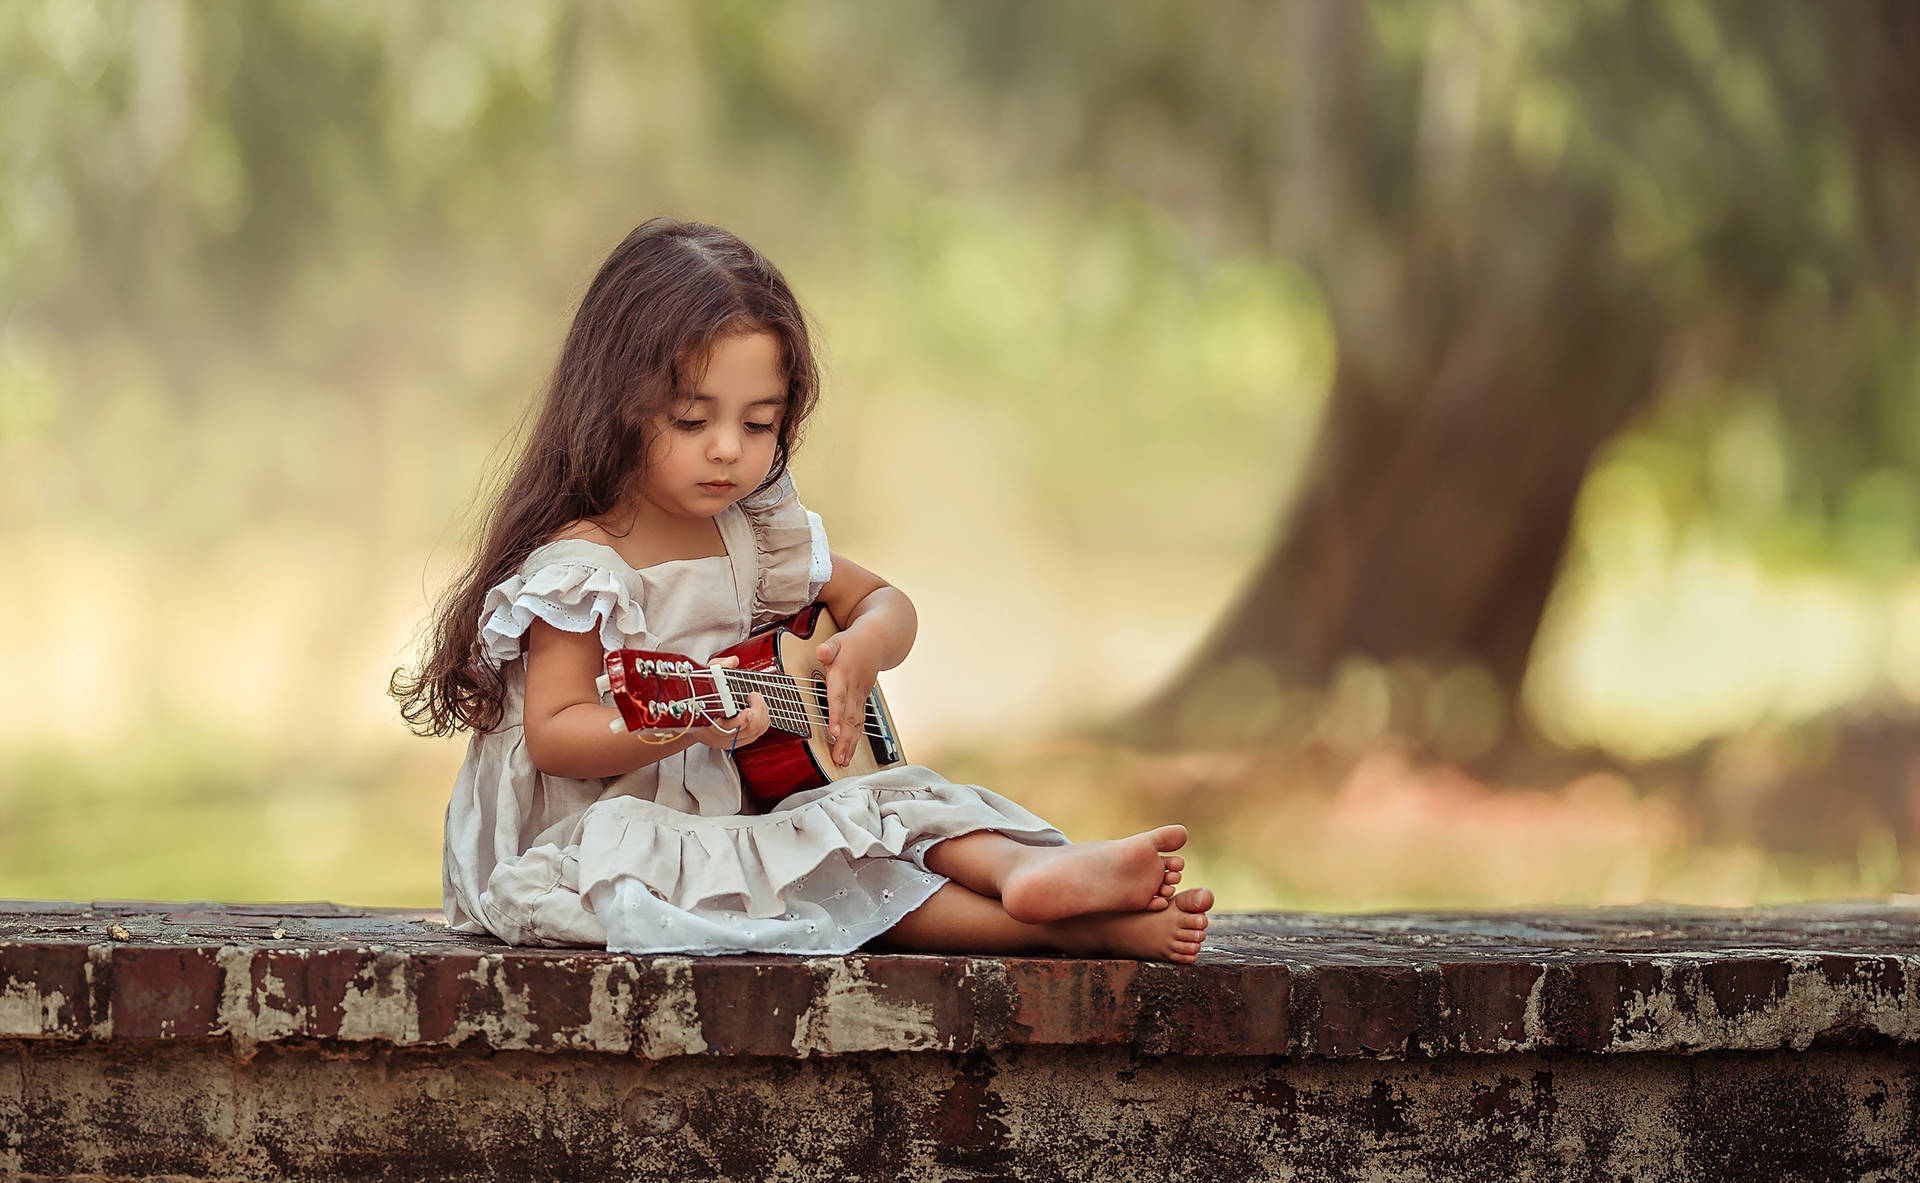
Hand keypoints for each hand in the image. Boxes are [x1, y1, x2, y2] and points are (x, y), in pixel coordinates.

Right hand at [692, 655, 768, 750]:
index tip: (749, 711)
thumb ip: (717, 667)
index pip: (726, 728)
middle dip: (757, 712)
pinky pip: (756, 735)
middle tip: (755, 696)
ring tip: (758, 700)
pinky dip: (762, 722)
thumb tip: (732, 661)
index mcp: (707, 723)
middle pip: (745, 731)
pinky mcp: (736, 742)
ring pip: (753, 733)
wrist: (690, 717)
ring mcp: (728, 740)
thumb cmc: (696, 698)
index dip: (740, 721)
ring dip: (761, 716)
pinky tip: (760, 710)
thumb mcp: (702, 678)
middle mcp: (718, 735)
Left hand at [816, 630, 880, 766]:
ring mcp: (860, 697)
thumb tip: (821, 651)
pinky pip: (860, 723)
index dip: (836, 715)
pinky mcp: (863, 702)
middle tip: (838, 759)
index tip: (834, 732)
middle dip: (844, 740)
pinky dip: (855, 740)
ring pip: (857, 724)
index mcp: (844, 675)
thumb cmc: (852, 643)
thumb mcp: (838, 641)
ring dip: (849, 744)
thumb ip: (828, 648)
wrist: (878, 642)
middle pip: (849, 717)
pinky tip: (848, 753)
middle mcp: (854, 689)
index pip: (839, 697)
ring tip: (842, 762)